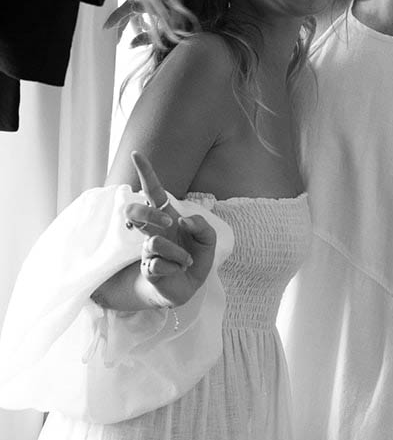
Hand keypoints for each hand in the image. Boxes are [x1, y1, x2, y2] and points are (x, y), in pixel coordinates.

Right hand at [123, 151, 216, 310]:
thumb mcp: (209, 240)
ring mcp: (147, 250)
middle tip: (168, 224)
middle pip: (137, 212)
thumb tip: (182, 221)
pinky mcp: (148, 269)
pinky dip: (175, 268)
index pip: (152, 192)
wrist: (187, 287)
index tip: (136, 153)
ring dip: (177, 253)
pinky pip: (158, 264)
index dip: (145, 172)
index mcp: (167, 217)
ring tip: (186, 261)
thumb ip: (202, 226)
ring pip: (153, 242)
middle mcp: (153, 231)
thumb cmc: (194, 258)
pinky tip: (177, 272)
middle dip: (150, 215)